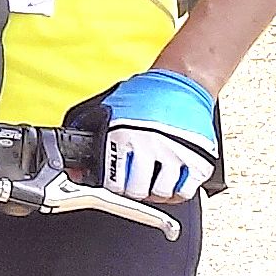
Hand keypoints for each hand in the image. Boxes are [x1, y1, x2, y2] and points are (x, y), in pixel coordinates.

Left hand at [99, 69, 221, 206]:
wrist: (183, 82)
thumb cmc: (146, 94)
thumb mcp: (111, 108)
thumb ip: (93, 133)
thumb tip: (77, 165)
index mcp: (124, 135)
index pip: (114, 182)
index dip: (115, 186)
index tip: (117, 184)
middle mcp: (149, 145)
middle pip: (137, 192)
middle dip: (134, 190)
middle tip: (136, 183)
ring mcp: (176, 153)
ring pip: (162, 194)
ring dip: (156, 191)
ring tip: (154, 180)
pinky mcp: (198, 158)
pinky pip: (185, 191)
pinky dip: (178, 191)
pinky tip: (172, 181)